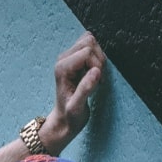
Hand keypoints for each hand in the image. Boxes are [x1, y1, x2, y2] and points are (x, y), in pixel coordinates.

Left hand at [41, 32, 105, 152]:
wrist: (64, 120)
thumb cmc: (70, 116)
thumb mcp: (77, 107)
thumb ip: (86, 89)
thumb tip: (96, 71)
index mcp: (62, 67)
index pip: (88, 50)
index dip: (97, 64)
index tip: (97, 82)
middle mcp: (63, 59)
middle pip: (90, 42)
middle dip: (99, 59)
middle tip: (97, 79)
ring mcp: (68, 57)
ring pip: (91, 41)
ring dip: (99, 58)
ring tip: (95, 77)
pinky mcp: (74, 58)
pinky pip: (91, 46)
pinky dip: (97, 57)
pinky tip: (94, 73)